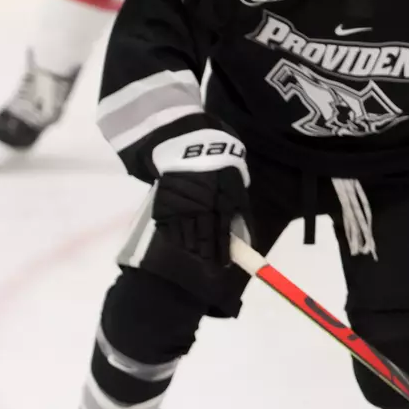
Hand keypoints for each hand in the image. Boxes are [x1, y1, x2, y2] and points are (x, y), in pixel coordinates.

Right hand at [150, 130, 249, 266]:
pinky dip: (173, 237)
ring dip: (190, 248)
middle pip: (201, 239)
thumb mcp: (236, 183)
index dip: (222, 252)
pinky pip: (168, 227)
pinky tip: (178, 243)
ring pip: (184, 236)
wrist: (187, 141)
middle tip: (207, 267)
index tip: (222, 265)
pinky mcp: (163, 205)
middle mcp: (198, 209)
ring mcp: (179, 208)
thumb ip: (240, 211)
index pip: (220, 234)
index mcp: (218, 203)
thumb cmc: (218, 162)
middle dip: (205, 254)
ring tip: (193, 256)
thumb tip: (245, 236)